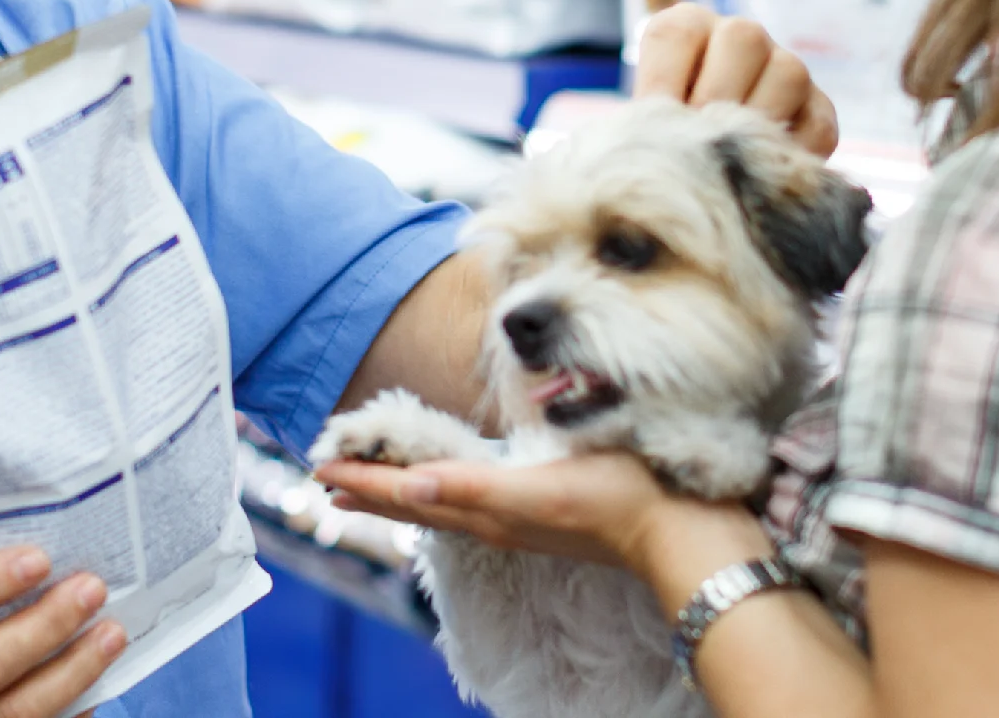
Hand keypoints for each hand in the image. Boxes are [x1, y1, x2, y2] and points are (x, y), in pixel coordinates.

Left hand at [315, 452, 751, 577]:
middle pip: (416, 507)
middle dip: (371, 492)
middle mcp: (494, 520)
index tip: (320, 468)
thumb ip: (474, 486)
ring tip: (371, 491)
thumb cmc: (617, 496)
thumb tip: (411, 485)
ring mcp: (517, 521)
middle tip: (327, 483)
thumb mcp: (541, 488)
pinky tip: (449, 494)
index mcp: (488, 509)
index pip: (409, 496)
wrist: (677, 530)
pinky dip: (441, 498)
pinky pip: (471, 508)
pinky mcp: (541, 518)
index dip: (365, 481)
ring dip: (400, 498)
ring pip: (442, 509)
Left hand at [636, 5, 839, 156]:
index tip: (654, 121)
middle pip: (744, 38)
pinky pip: (817, 125)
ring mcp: (787, 70)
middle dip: (716, 98)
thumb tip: (648, 116)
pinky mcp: (818, 111)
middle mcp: (741, 37)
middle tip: (698, 143)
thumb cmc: (663, 141)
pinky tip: (763, 177)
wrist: (706, 168)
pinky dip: (791, 152)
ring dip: (757, 122)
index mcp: (688, 26)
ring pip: (788, 74)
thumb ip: (644, 118)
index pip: (678, 31)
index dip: (663, 78)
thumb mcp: (643, 121)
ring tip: (730, 160)